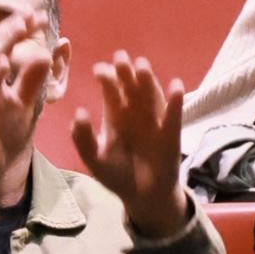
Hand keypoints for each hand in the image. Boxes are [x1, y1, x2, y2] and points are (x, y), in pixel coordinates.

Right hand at [0, 24, 56, 217]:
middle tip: (30, 13)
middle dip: (11, 30)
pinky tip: (3, 62)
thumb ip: (31, 81)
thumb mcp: (23, 106)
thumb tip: (45, 54)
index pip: (3, 47)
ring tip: (17, 27)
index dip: (19, 30)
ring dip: (1, 44)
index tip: (39, 15)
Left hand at [69, 54, 189, 237]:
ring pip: (151, 96)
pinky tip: (175, 85)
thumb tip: (79, 113)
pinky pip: (173, 114)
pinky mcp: (171, 132)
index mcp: (115, 116)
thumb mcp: (94, 160)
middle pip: (130, 88)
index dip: (107, 80)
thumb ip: (83, 139)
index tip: (100, 69)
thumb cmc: (117, 176)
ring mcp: (154, 120)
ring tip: (141, 65)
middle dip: (125, 73)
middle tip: (120, 57)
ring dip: (147, 81)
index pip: (111, 93)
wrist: (143, 196)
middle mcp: (135, 113)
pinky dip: (175, 100)